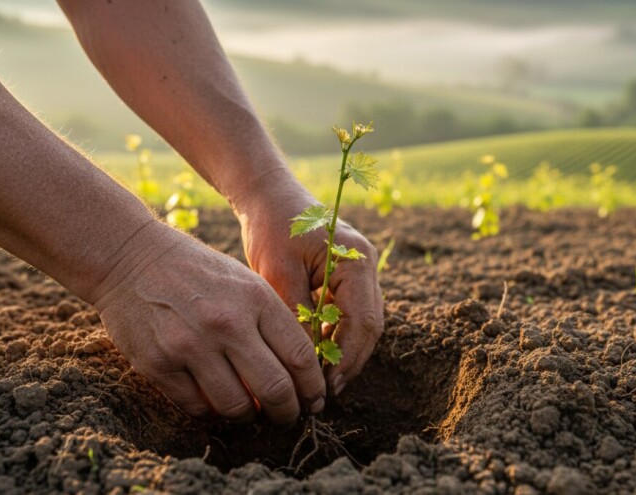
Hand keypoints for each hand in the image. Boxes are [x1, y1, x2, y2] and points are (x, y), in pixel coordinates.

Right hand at [91, 221, 325, 423]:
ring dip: (248, 417)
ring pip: (236, 406)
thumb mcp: (245, 282)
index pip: (300, 356)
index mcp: (256, 298)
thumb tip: (296, 377)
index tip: (314, 401)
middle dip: (287, 412)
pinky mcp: (157, 364)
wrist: (130, 257)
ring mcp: (190, 345)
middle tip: (287, 417)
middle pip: (274, 389)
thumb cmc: (198, 272)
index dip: (312, 387)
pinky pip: (196, 407)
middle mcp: (226, 323)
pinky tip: (214, 402)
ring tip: (249, 411)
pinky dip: (210, 412)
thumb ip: (271, 324)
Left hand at [236, 173, 383, 395]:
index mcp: (356, 261)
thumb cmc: (271, 226)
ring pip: (360, 324)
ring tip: (318, 382)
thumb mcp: (278, 272)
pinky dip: (334, 338)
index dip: (346, 358)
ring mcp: (358, 273)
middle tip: (324, 392)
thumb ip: (297, 315)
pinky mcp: (345, 278)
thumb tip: (306, 363)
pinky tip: (314, 357)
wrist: (267, 195)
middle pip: (368, 327)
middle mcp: (365, 267)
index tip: (326, 385)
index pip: (362, 321)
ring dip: (342, 353)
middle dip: (348, 362)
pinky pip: (347, 316)